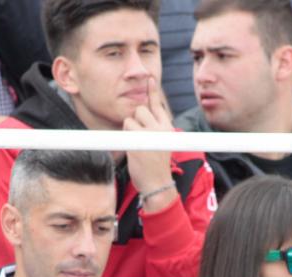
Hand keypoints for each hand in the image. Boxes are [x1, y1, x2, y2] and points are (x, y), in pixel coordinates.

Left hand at [124, 76, 175, 213]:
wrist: (158, 184)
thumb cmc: (156, 166)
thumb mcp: (160, 144)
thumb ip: (153, 128)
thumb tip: (139, 115)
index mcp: (167, 128)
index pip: (158, 105)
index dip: (152, 91)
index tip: (150, 78)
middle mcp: (161, 128)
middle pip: (140, 110)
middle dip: (135, 121)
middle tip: (139, 139)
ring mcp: (150, 134)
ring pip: (130, 119)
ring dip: (128, 131)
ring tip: (137, 147)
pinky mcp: (139, 141)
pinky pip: (125, 129)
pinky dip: (124, 138)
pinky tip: (134, 151)